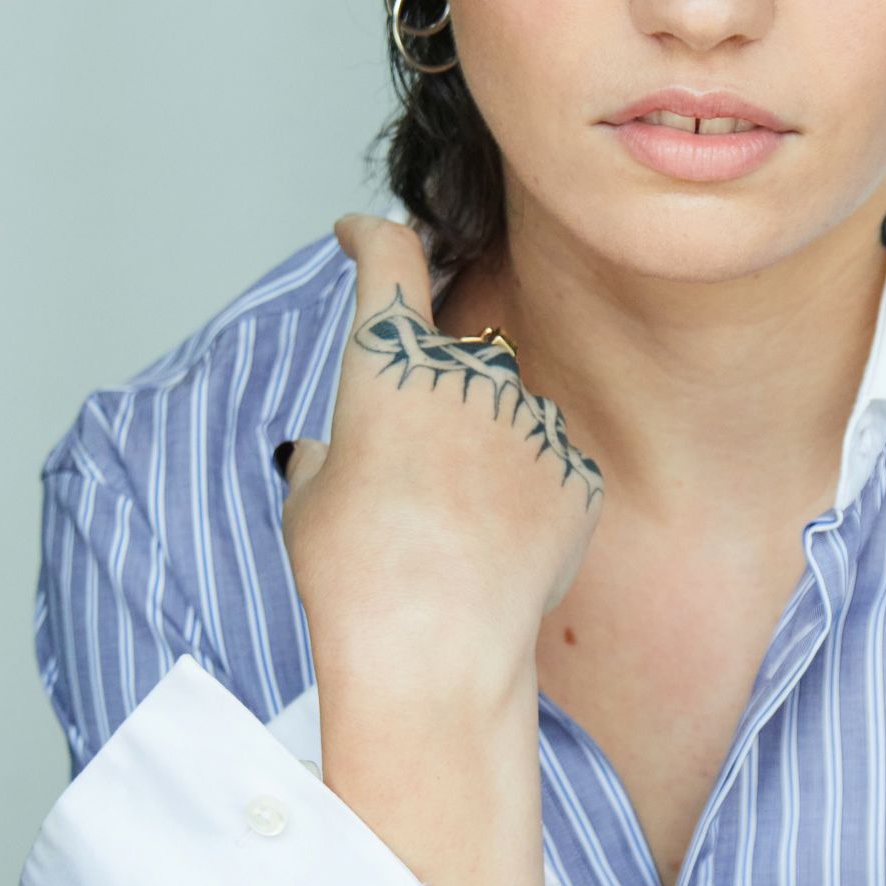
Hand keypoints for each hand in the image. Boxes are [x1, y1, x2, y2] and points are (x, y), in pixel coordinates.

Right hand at [280, 216, 604, 699]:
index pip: (388, 258)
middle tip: (403, 499)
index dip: (372, 237)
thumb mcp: (308, 504)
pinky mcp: (576, 474)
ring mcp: (532, 420)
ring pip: (501, 423)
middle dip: (424, 414)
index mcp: (390, 361)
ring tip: (449, 544)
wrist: (437, 651)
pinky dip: (520, 504)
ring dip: (476, 463)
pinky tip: (494, 558)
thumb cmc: (356, 578)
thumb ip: (326, 458)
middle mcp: (469, 372)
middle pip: (446, 366)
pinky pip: (545, 473)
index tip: (362, 234)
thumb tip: (331, 454)